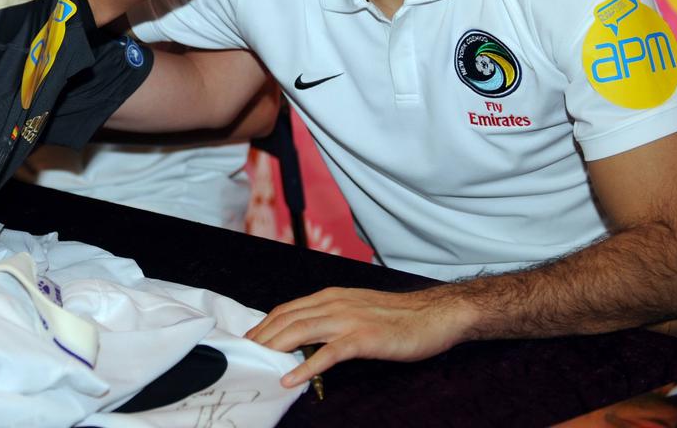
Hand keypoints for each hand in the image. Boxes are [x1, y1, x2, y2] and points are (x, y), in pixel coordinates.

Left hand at [245, 286, 472, 386]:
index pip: (286, 309)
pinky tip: (291, 379)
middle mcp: (334, 303)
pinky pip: (328, 354)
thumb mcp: (357, 310)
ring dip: (274, 349)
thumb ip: (331, 318)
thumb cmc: (397, 316)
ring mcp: (348, 320)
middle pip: (286, 319)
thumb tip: (305, 336)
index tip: (248, 341)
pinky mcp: (363, 338)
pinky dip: (305, 366)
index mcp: (331, 296)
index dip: (264, 325)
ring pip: (300, 332)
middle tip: (243, 356)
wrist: (433, 314)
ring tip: (256, 364)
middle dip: (261, 338)